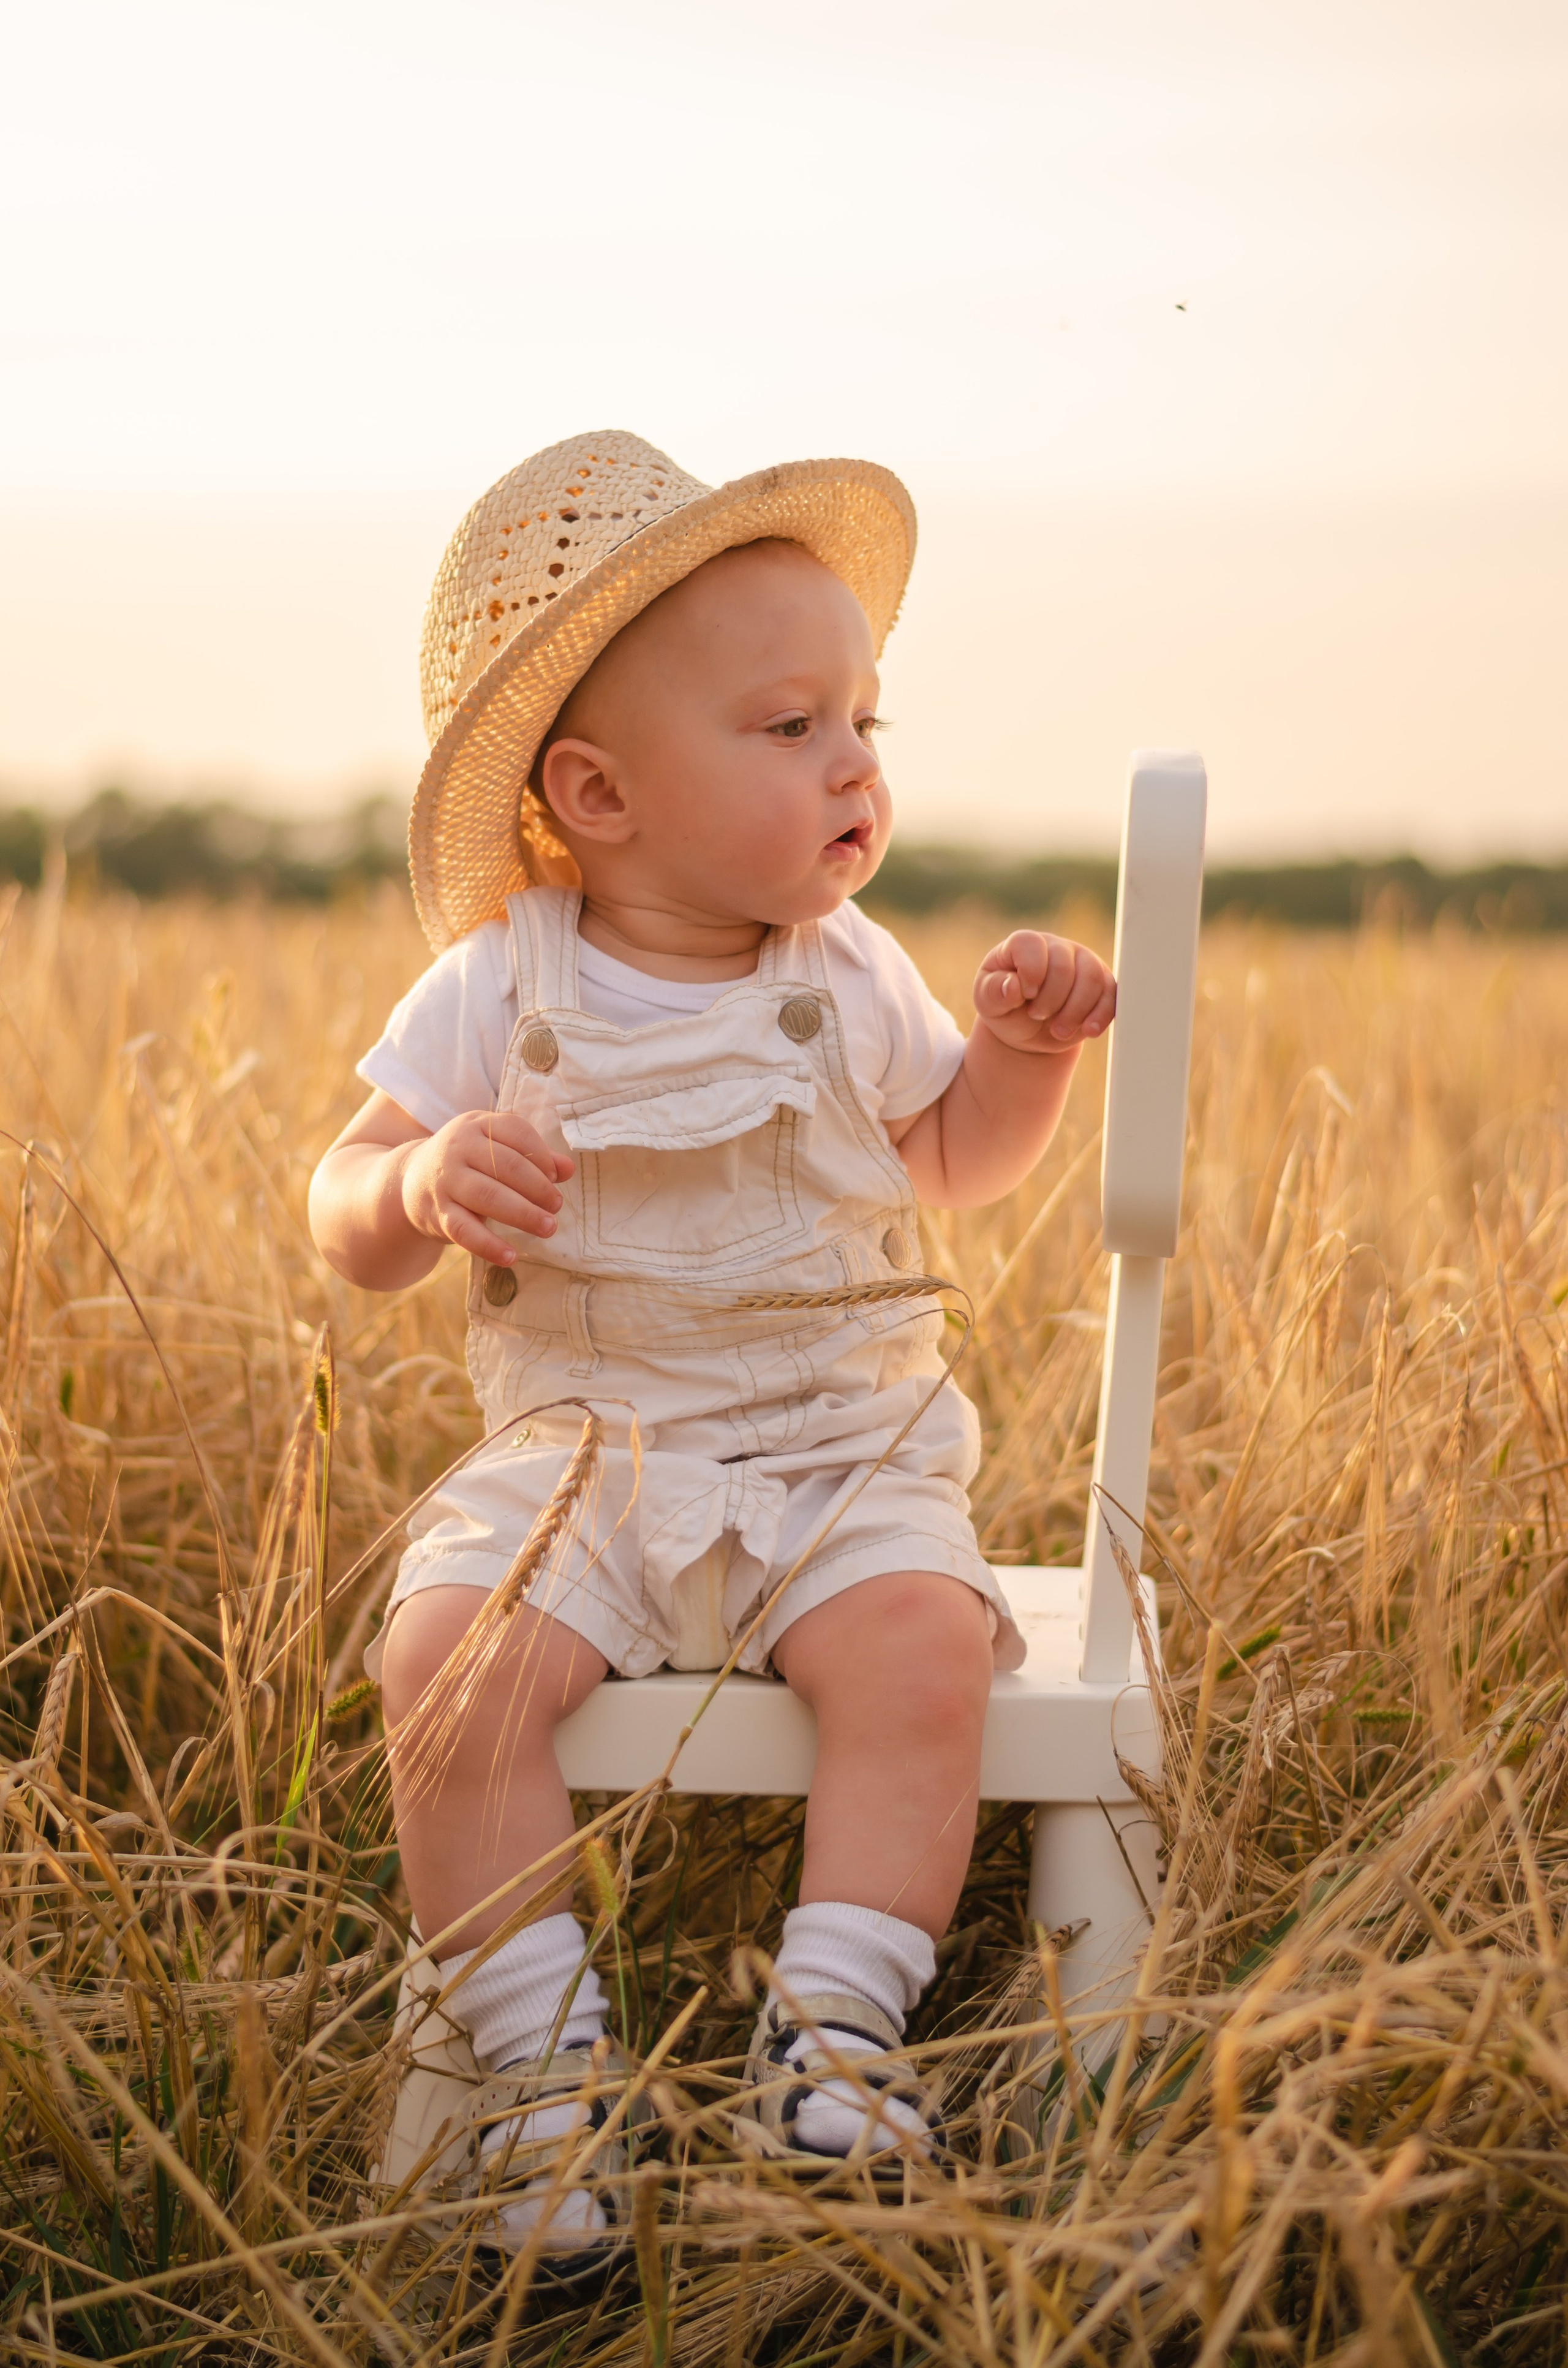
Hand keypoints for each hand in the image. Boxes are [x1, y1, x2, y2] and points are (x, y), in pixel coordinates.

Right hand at [398, 1111, 573, 1265]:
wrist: (411, 1181)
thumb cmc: (468, 1163)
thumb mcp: (495, 1149)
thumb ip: (532, 1156)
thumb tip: (568, 1168)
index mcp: (476, 1124)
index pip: (516, 1132)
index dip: (541, 1155)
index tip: (556, 1177)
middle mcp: (457, 1147)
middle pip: (507, 1166)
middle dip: (538, 1189)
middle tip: (556, 1207)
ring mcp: (445, 1180)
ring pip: (488, 1197)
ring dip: (523, 1214)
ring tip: (548, 1228)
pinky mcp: (437, 1212)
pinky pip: (465, 1231)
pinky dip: (489, 1246)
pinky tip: (511, 1257)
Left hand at [972, 931, 1115, 1054]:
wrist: (1030, 1031)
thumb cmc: (1006, 1010)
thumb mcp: (989, 1004)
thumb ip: (994, 992)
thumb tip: (1013, 986)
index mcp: (1023, 945)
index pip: (1030, 945)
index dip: (1030, 972)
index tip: (1024, 996)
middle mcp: (1056, 947)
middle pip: (1063, 966)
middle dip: (1051, 1000)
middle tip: (1037, 1017)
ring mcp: (1082, 962)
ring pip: (1091, 978)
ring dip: (1075, 1011)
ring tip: (1058, 1031)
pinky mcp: (1102, 982)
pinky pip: (1111, 993)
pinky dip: (1101, 1014)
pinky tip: (1089, 1031)